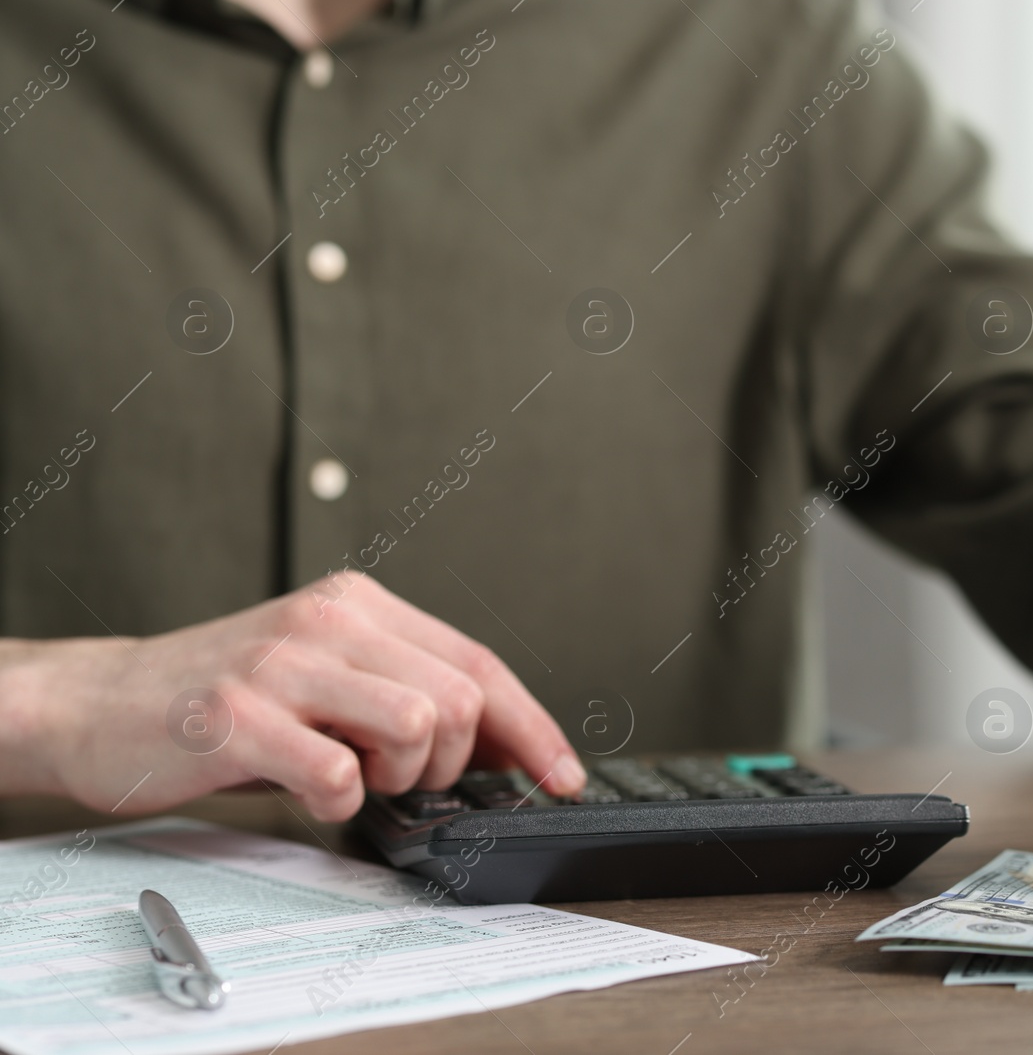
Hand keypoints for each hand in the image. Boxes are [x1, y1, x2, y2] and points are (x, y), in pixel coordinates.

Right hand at [0, 572, 584, 820]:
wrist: (100, 703)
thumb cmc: (224, 699)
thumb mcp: (327, 676)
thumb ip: (406, 691)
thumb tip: (502, 746)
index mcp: (359, 603)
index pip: (478, 662)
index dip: (532, 726)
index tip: (561, 774)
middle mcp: (327, 619)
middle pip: (458, 699)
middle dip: (451, 762)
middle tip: (402, 778)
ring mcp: (281, 662)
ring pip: (415, 726)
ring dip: (398, 778)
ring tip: (350, 775)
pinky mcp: (235, 714)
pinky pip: (336, 775)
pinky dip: (337, 801)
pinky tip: (307, 788)